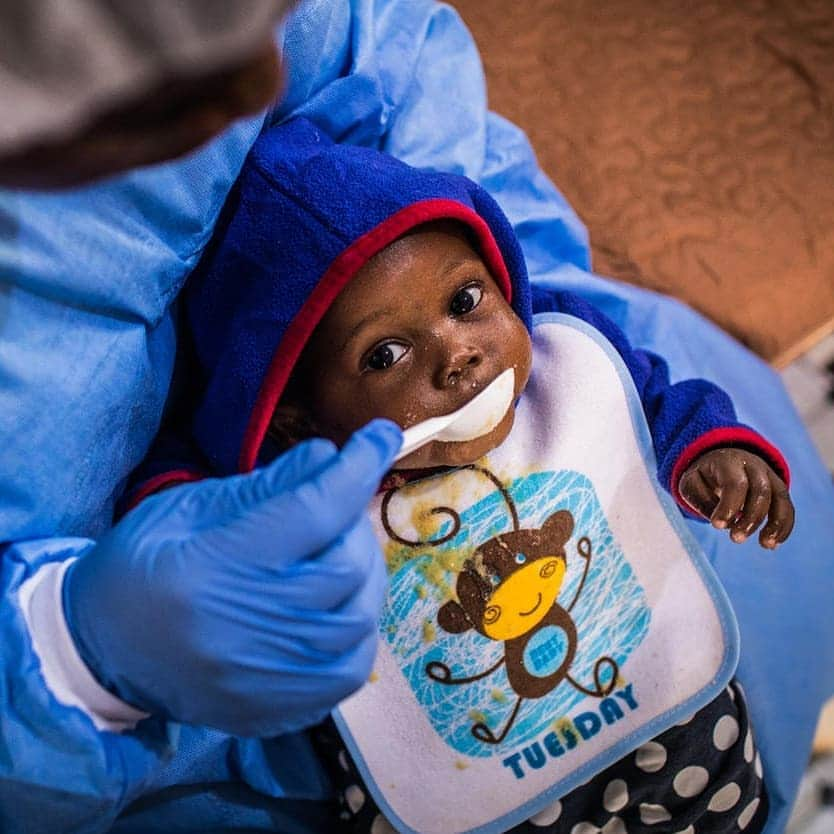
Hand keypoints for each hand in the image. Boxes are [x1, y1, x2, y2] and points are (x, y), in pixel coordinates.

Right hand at [63, 420, 401, 736]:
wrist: (100, 650)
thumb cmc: (142, 564)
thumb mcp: (191, 506)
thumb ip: (266, 484)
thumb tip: (330, 456)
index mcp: (212, 565)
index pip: (313, 511)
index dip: (357, 467)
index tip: (382, 436)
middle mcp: (243, 628)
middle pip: (343, 565)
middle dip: (354, 522)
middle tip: (338, 506)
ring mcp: (263, 679)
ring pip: (358, 616)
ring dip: (362, 573)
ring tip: (337, 551)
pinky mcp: (275, 710)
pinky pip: (351, 666)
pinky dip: (358, 625)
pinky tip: (338, 602)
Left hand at [678, 448, 793, 548]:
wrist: (722, 458)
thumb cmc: (704, 476)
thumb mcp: (691, 482)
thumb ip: (700, 499)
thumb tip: (723, 522)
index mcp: (728, 462)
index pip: (735, 483)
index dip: (728, 506)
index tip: (717, 526)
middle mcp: (753, 466)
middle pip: (761, 491)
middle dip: (751, 518)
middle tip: (736, 539)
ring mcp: (770, 476)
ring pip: (779, 499)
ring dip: (775, 524)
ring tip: (766, 545)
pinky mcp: (779, 489)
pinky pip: (787, 507)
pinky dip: (784, 526)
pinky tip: (773, 544)